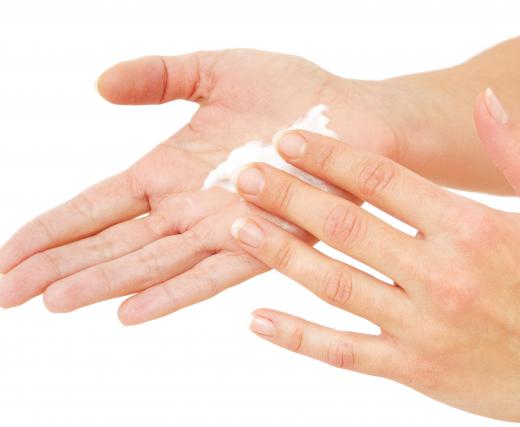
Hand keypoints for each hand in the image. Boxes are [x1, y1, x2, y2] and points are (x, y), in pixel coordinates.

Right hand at [0, 49, 397, 323]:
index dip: (51, 228)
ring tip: (51, 301)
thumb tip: (98, 85)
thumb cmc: (295, 94)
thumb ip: (159, 76)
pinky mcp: (266, 241)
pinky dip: (171, 291)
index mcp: (171, 170)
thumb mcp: (215, 70)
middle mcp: (189, 206)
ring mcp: (224, 227)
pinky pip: (211, 271)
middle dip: (56, 266)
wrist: (357, 116)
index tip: (6, 253)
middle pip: (111, 242)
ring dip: (99, 281)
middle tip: (3, 293)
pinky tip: (130, 309)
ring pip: (149, 262)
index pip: (97, 205)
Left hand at [230, 89, 519, 420]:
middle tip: (245, 176)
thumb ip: (509, 154)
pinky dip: (298, 337)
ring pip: (337, 286)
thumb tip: (487, 101)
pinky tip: (257, 320)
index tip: (288, 140)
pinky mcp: (413, 370)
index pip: (383, 180)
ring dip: (283, 255)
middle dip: (290, 198)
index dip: (329, 158)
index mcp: (469, 229)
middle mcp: (440, 275)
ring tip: (241, 229)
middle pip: (348, 227)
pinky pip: (344, 352)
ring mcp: (422, 327)